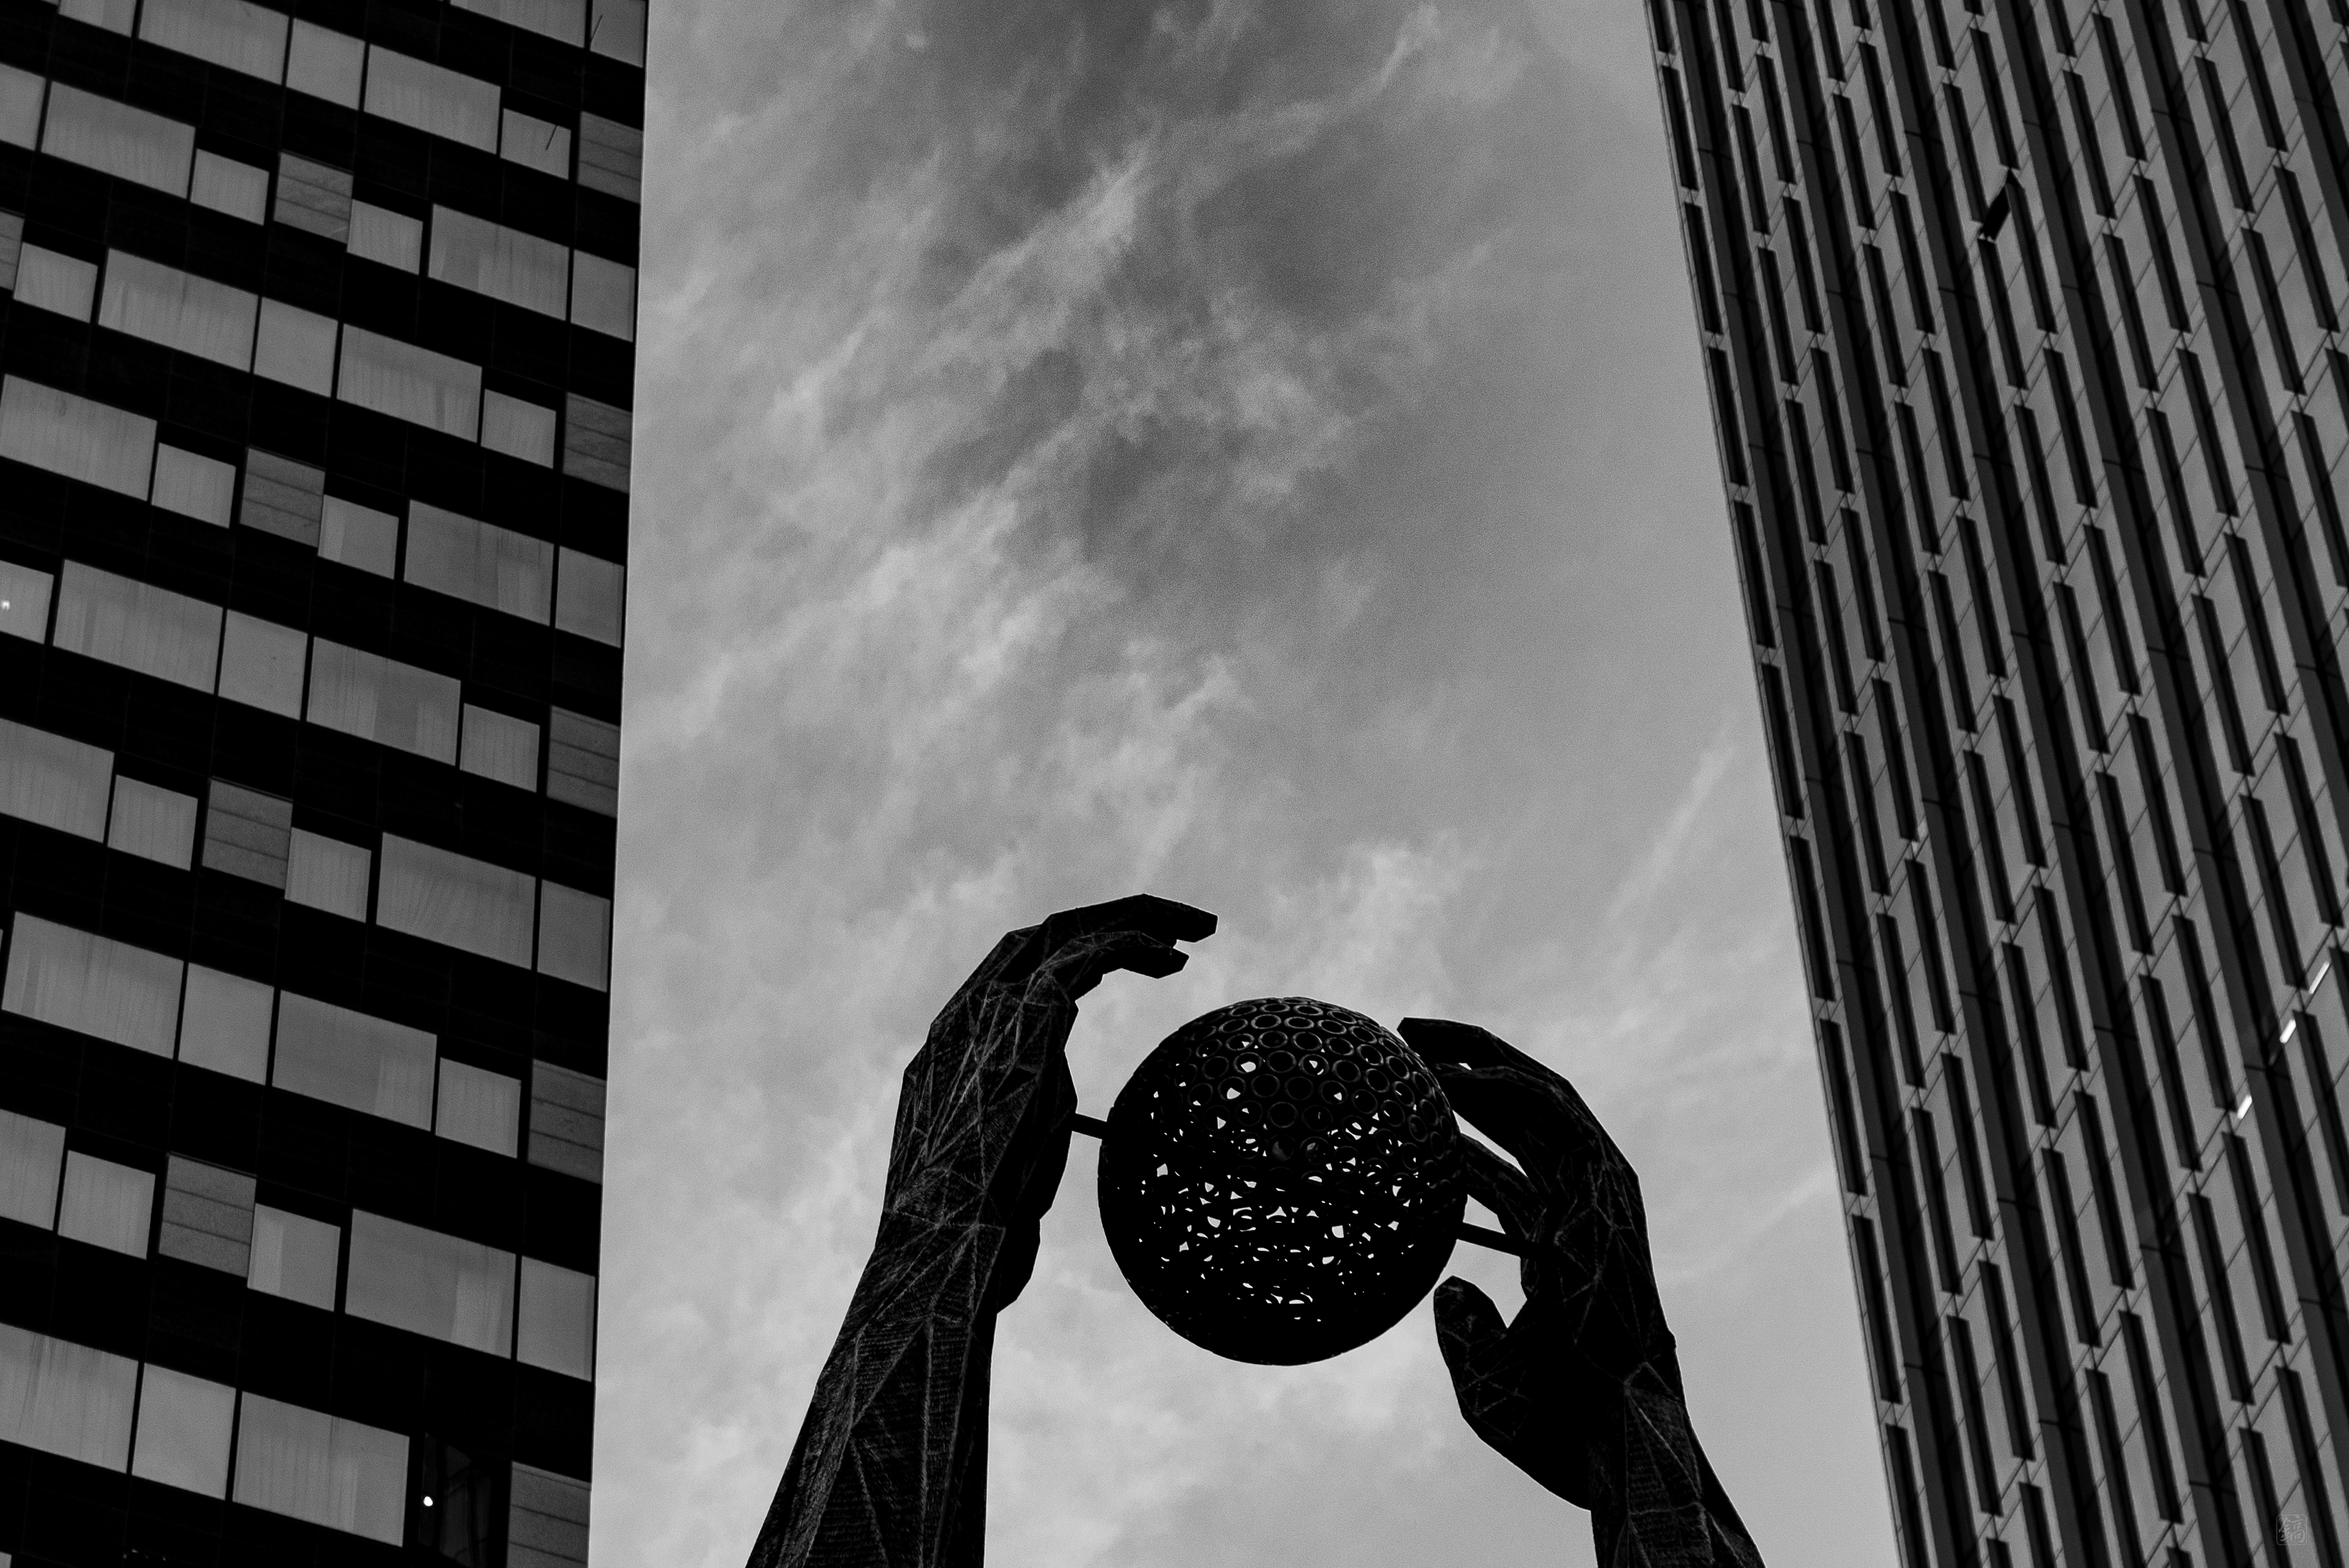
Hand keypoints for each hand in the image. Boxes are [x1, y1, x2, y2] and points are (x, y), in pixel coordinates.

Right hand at [882, 894, 1215, 1311]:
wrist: (948, 1248)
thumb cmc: (980, 1223)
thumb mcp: (1008, 1153)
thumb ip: (1032, 1112)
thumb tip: (1069, 1112)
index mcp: (956, 1040)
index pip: (1020, 965)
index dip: (1085, 948)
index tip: (1148, 957)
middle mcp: (966, 1013)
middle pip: (1044, 933)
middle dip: (1115, 916)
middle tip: (1184, 929)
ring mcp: (989, 1011)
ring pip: (1066, 931)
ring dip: (1138, 919)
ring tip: (1199, 930)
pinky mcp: (1025, 1021)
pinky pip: (1086, 959)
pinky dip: (1133, 946)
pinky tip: (1174, 959)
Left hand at [1399, 1018, 1673, 1505]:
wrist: (1608, 1437)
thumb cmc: (1555, 1424)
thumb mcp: (1487, 1375)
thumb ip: (1464, 1331)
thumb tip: (1444, 1290)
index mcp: (1555, 1242)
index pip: (1504, 1162)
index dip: (1455, 1127)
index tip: (1405, 1102)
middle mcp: (1579, 1208)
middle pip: (1518, 1114)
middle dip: (1463, 1068)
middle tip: (1403, 1040)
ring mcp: (1596, 1196)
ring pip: (1536, 1097)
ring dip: (1477, 1058)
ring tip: (1414, 1035)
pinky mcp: (1605, 1191)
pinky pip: (1554, 1118)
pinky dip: (1508, 1086)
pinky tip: (1454, 1076)